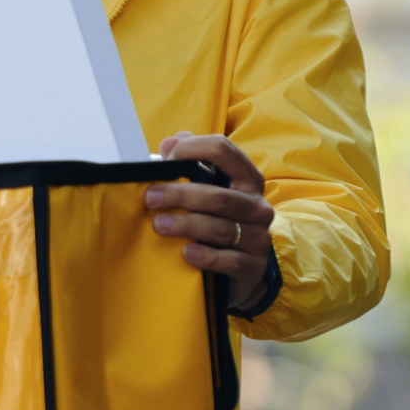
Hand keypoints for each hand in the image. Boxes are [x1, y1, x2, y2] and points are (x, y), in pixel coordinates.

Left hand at [146, 132, 274, 310]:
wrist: (239, 266)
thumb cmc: (215, 218)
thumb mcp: (206, 187)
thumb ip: (189, 161)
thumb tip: (170, 143)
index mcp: (246, 178)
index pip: (225, 151)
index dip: (194, 149)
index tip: (166, 158)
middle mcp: (257, 206)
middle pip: (219, 196)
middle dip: (181, 195)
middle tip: (151, 198)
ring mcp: (259, 237)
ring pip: (222, 229)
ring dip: (187, 225)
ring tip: (159, 225)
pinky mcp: (253, 266)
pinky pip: (231, 260)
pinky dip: (207, 256)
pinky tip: (186, 253)